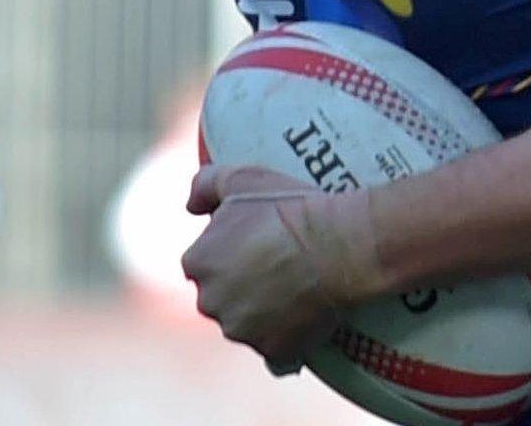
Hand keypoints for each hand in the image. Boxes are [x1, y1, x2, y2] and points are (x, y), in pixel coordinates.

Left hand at [183, 165, 381, 374]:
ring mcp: (241, 330)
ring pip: (247, 324)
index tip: (258, 244)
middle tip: (279, 265)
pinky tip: (305, 318)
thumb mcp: (242, 178)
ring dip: (264, 313)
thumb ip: (204, 185)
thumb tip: (191, 205)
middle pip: (223, 296)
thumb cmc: (290, 209)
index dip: (231, 252)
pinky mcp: (273, 351)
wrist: (339, 243)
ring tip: (297, 288)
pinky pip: (276, 350)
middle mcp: (210, 302)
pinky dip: (287, 339)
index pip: (205, 263)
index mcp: (198, 262)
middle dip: (244, 286)